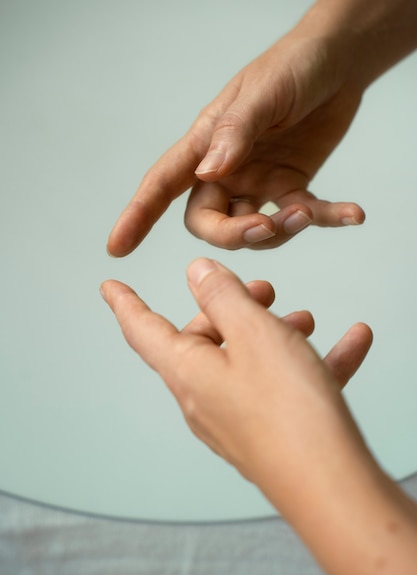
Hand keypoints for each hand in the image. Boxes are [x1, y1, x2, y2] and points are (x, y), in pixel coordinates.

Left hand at [100, 258, 372, 489]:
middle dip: (232, 309)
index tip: (109, 286)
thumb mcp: (253, 333)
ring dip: (276, 334)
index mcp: (187, 371)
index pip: (143, 330)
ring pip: (249, 361)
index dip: (125, 303)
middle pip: (205, 341)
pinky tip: (352, 342)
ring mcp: (236, 420)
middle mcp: (204, 398)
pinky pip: (285, 388)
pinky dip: (312, 363)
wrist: (330, 486)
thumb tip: (195, 273)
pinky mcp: (268, 434)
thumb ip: (222, 297)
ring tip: (306, 319)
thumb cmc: (287, 408)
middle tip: (265, 290)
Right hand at [107, 31, 364, 255]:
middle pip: (210, 221)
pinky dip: (327, 218)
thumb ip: (235, 133)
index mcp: (206, 143)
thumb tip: (208, 175)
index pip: (164, 184)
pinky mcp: (293, 186)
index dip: (138, 215)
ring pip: (255, 228)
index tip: (117, 247)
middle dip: (232, 234)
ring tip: (307, 212)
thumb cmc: (292, 66)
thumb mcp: (263, 93)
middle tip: (263, 227)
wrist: (338, 63)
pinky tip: (352, 214)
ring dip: (281, 230)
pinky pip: (305, 214)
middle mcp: (227, 170)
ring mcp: (260, 181)